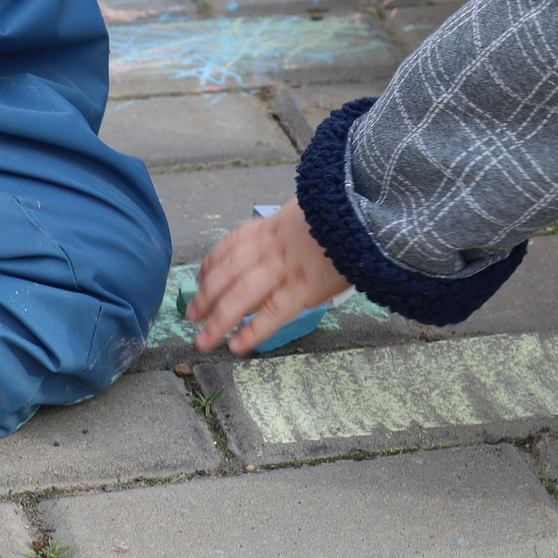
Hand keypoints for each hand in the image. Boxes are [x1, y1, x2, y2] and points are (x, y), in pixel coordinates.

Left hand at [188, 201, 347, 354]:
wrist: (366, 211)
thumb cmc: (343, 214)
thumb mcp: (309, 212)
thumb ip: (289, 228)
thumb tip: (278, 242)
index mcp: (271, 226)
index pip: (230, 246)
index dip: (211, 264)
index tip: (200, 278)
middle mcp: (271, 248)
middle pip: (227, 273)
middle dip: (206, 296)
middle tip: (191, 315)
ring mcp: (285, 268)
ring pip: (241, 296)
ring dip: (218, 320)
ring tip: (203, 341)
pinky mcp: (304, 289)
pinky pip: (272, 313)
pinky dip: (253, 331)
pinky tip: (237, 346)